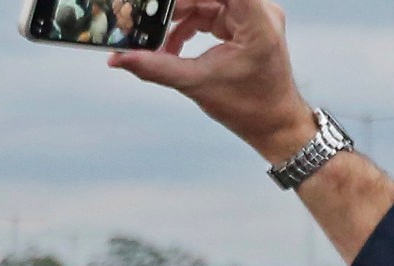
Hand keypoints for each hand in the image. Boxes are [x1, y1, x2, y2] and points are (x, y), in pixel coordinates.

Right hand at [110, 0, 317, 164]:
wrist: (275, 125)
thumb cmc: (249, 107)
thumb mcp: (197, 83)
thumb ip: (157, 67)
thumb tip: (119, 59)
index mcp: (256, 19)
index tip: (160, 4)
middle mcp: (258, 10)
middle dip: (174, 6)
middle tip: (145, 17)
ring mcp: (253, 15)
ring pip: (206, 0)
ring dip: (178, 18)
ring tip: (155, 39)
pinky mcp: (245, 23)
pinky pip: (211, 13)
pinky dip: (189, 27)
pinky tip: (171, 47)